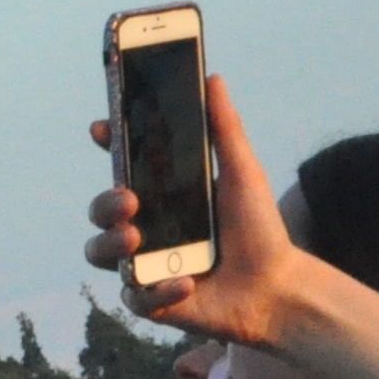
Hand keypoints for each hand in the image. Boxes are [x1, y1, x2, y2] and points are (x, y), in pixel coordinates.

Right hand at [85, 76, 315, 348]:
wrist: (278, 289)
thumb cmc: (260, 231)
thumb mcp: (243, 175)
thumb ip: (225, 129)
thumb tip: (212, 78)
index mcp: (164, 195)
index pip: (124, 167)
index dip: (109, 146)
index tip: (101, 129)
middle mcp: (148, 227)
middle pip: (101, 211)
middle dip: (103, 203)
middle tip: (128, 202)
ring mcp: (145, 264)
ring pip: (100, 253)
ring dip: (109, 245)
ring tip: (135, 241)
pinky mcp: (153, 300)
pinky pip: (135, 297)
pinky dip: (157, 290)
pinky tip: (186, 283)